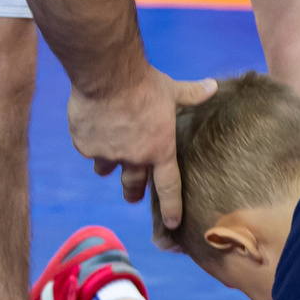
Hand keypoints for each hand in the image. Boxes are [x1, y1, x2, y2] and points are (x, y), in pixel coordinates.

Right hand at [66, 64, 216, 230]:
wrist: (106, 75)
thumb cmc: (143, 82)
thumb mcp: (171, 89)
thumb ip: (191, 94)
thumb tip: (212, 86)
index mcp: (159, 149)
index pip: (169, 186)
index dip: (171, 207)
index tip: (172, 224)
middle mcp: (134, 158)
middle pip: (134, 184)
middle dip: (133, 192)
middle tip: (133, 196)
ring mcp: (108, 155)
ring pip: (106, 168)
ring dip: (108, 166)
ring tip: (108, 159)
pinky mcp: (86, 146)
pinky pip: (88, 149)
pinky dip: (90, 141)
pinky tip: (91, 126)